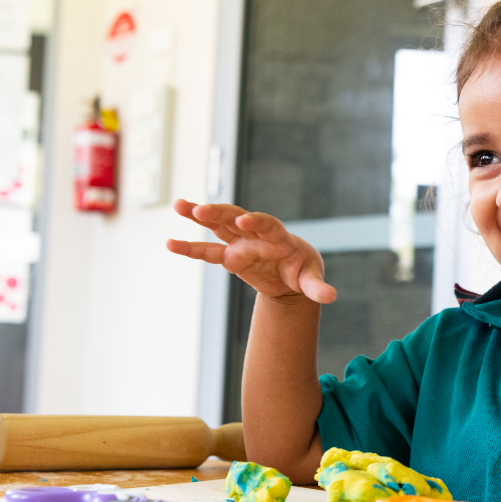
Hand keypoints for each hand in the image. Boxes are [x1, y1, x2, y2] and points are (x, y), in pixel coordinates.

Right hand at [166, 199, 336, 303]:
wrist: (291, 276)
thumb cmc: (303, 272)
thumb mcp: (311, 280)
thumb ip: (317, 287)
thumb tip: (331, 297)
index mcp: (279, 238)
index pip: (267, 225)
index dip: (256, 221)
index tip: (244, 219)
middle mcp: (256, 235)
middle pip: (236, 217)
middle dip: (220, 213)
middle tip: (201, 209)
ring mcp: (240, 242)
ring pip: (218, 224)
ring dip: (200, 214)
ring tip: (179, 204)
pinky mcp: (229, 254)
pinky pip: (207, 250)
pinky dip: (189, 247)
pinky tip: (169, 243)